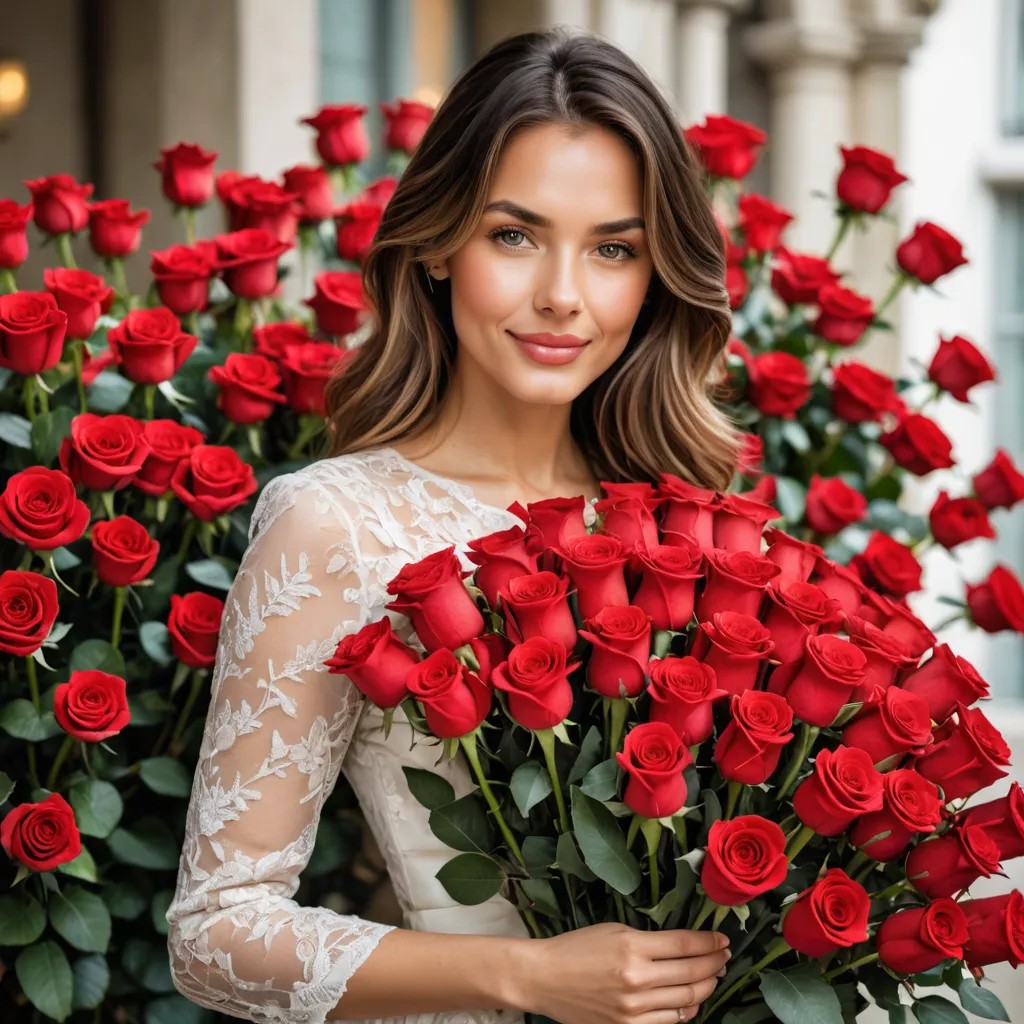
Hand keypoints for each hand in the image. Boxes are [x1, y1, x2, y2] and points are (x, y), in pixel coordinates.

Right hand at [519, 922, 729, 1023]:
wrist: (545, 978)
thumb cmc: (577, 948)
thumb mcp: (614, 930)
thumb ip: (649, 940)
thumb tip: (682, 946)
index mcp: (633, 948)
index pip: (684, 945)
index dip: (709, 942)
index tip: (722, 939)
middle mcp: (637, 979)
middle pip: (692, 973)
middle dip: (714, 963)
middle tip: (724, 956)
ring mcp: (634, 1008)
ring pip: (686, 1000)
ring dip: (706, 987)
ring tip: (713, 976)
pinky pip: (669, 1021)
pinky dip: (686, 1010)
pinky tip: (692, 1000)